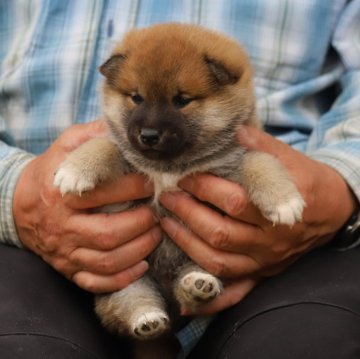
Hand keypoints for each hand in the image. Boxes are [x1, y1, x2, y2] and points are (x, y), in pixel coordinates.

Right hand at [13, 120, 160, 292]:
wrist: (19, 203)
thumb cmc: (50, 173)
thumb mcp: (66, 147)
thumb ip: (92, 136)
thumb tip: (122, 127)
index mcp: (62, 195)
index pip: (102, 194)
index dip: (133, 189)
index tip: (151, 183)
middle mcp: (63, 227)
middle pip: (108, 234)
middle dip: (141, 225)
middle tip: (158, 213)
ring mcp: (65, 252)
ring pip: (107, 261)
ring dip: (139, 250)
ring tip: (156, 234)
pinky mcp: (69, 268)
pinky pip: (95, 282)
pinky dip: (121, 278)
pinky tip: (141, 265)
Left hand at [160, 126, 356, 313]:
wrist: (332, 210)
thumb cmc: (308, 182)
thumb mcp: (291, 159)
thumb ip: (263, 146)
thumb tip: (236, 131)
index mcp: (277, 209)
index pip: (233, 202)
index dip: (204, 189)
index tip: (185, 177)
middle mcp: (269, 240)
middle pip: (220, 232)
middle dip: (187, 213)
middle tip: (167, 197)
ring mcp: (265, 261)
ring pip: (219, 261)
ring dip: (187, 243)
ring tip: (166, 224)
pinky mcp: (262, 273)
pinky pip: (235, 292)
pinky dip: (211, 298)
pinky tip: (187, 302)